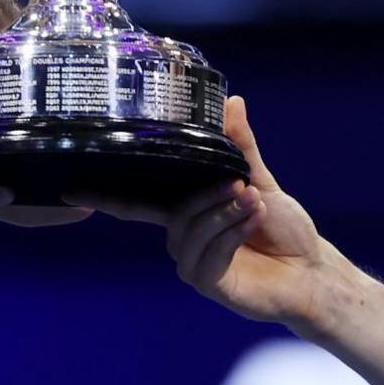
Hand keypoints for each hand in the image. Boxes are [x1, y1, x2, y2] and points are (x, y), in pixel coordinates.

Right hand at [70, 97, 329, 326]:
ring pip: (189, 230)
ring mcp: (194, 262)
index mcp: (187, 211)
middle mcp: (183, 237)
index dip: (105, 195)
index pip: (138, 202)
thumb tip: (232, 101)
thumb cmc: (284, 228)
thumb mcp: (260, 180)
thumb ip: (240, 146)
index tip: (72, 188)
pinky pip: (206, 255)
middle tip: (240, 184)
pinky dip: (230, 233)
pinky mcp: (209, 283)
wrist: (311, 269)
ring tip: (253, 202)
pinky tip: (253, 220)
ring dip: (222, 212)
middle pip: (172, 211)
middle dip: (206, 195)